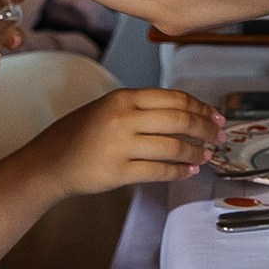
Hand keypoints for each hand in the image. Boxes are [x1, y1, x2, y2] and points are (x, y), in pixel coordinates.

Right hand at [26, 87, 223, 196]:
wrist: (50, 162)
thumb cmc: (80, 134)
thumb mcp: (109, 108)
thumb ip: (142, 108)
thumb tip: (185, 114)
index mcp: (124, 97)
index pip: (174, 98)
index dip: (200, 107)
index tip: (215, 116)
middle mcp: (124, 117)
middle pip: (179, 120)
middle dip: (205, 129)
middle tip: (219, 137)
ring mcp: (121, 145)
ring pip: (172, 146)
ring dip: (195, 152)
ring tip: (206, 156)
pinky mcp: (118, 171)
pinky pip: (158, 170)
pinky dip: (179, 171)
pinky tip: (189, 171)